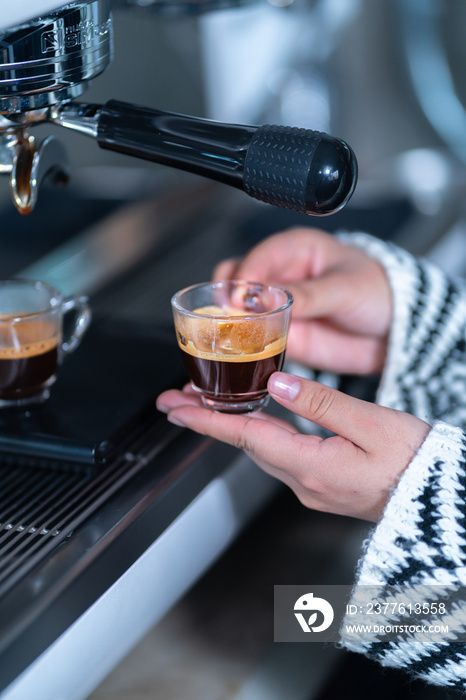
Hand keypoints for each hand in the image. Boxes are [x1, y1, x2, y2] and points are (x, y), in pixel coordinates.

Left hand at [157, 372, 430, 522]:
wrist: (440, 500)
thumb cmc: (416, 463)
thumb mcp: (371, 424)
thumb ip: (321, 401)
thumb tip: (278, 383)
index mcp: (313, 467)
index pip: (245, 437)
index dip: (206, 420)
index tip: (174, 408)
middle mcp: (305, 482)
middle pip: (244, 444)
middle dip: (208, 419)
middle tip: (176, 400)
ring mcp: (312, 487)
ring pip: (259, 450)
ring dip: (230, 425)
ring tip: (204, 403)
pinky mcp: (322, 484)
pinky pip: (279, 455)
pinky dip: (258, 434)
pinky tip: (254, 419)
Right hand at [214, 227, 391, 374]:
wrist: (393, 331)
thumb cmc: (377, 292)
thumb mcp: (344, 288)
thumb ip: (307, 294)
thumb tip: (269, 297)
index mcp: (294, 249)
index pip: (256, 258)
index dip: (243, 279)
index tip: (239, 300)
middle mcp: (278, 275)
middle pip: (234, 282)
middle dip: (227, 301)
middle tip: (234, 319)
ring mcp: (274, 307)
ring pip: (236, 312)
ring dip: (230, 325)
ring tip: (235, 339)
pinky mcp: (277, 334)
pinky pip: (250, 339)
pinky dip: (241, 347)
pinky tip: (242, 354)